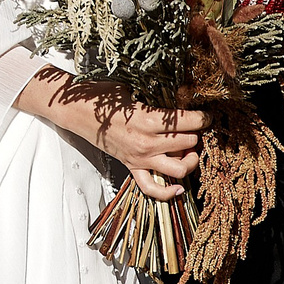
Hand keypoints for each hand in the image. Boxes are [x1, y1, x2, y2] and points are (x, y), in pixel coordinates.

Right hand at [81, 101, 204, 201]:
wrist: (77, 112)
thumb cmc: (103, 97)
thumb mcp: (132, 90)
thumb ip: (155, 99)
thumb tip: (179, 97)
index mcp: (148, 120)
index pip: (189, 122)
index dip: (203, 117)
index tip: (206, 115)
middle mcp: (147, 142)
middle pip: (188, 143)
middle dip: (196, 135)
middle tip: (194, 128)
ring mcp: (140, 158)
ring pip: (179, 169)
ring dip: (190, 160)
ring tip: (189, 150)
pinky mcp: (131, 167)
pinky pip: (152, 188)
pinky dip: (167, 192)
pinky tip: (178, 188)